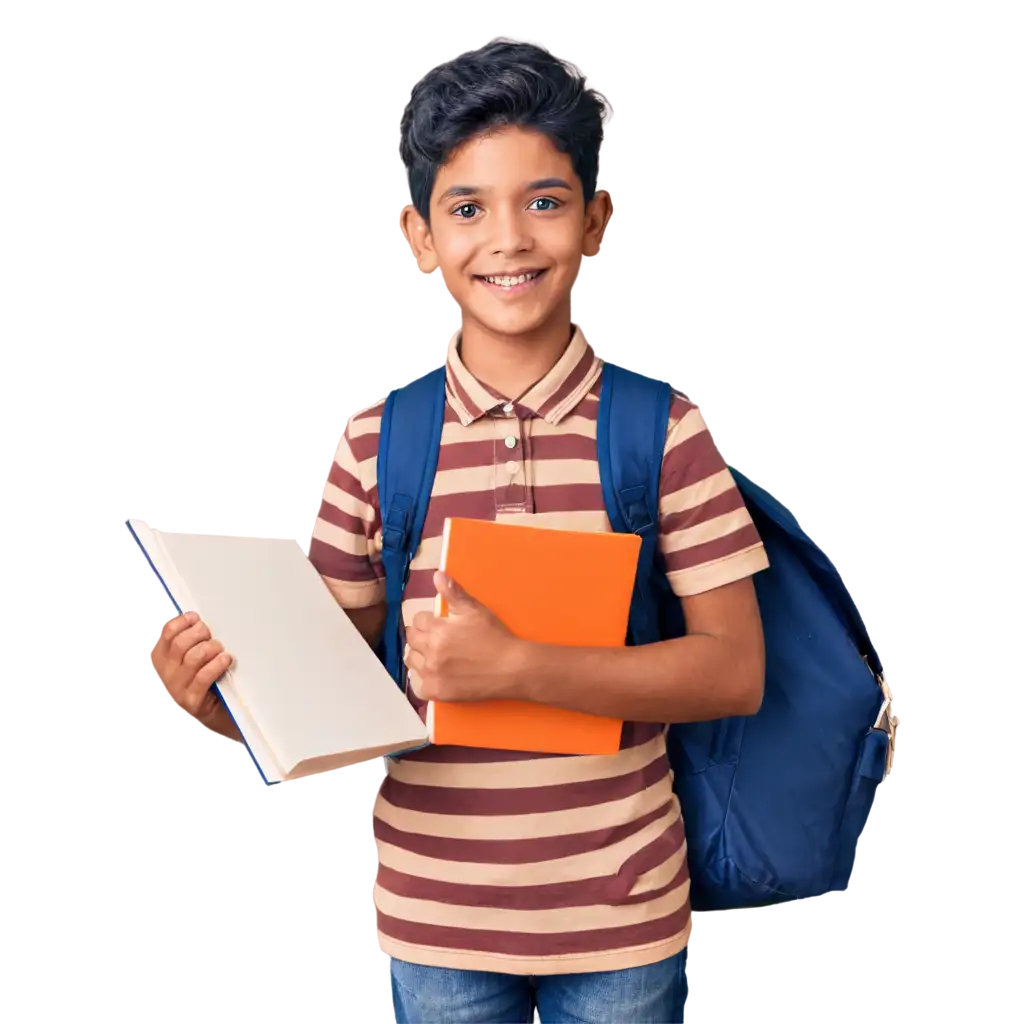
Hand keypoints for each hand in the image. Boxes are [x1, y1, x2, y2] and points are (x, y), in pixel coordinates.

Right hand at [144, 612, 238, 742]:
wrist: (218, 715)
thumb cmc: (208, 681)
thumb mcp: (194, 656)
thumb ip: (187, 635)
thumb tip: (181, 612)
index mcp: (160, 659)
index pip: (166, 633)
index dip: (183, 622)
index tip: (196, 618)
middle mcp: (164, 675)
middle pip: (180, 644)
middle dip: (200, 633)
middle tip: (211, 635)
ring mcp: (175, 690)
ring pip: (193, 658)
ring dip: (211, 649)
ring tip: (220, 650)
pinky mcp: (191, 703)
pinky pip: (203, 677)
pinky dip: (216, 665)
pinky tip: (225, 660)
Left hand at [403, 572, 522, 702]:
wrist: (511, 668)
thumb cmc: (495, 636)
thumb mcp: (475, 610)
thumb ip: (454, 592)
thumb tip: (437, 575)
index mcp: (438, 629)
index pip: (417, 620)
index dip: (428, 620)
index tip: (438, 623)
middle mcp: (431, 652)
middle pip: (411, 639)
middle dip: (421, 635)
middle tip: (437, 638)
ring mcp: (432, 674)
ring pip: (411, 661)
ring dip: (419, 655)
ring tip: (434, 655)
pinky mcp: (437, 692)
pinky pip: (417, 686)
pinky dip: (422, 679)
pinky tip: (435, 673)